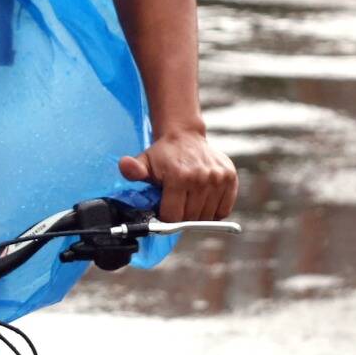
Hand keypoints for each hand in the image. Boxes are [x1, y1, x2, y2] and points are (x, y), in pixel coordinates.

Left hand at [119, 127, 236, 222]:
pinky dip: (213, 211)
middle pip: (191, 218)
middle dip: (181, 217)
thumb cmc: (163, 154)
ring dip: (197, 215)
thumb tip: (125, 166)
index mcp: (179, 176)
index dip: (166, 217)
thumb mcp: (143, 161)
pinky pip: (223, 210)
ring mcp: (218, 178)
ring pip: (208, 217)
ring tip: (188, 200)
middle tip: (176, 204)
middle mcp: (202, 178)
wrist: (184, 136)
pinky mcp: (230, 178)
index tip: (164, 209)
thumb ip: (133, 169)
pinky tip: (202, 200)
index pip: (173, 216)